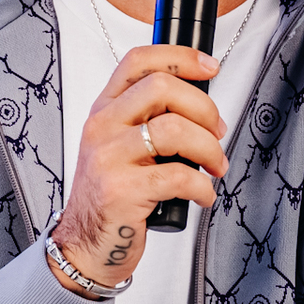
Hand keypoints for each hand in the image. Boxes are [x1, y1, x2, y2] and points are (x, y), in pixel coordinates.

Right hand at [49, 45, 227, 295]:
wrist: (85, 245)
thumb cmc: (113, 195)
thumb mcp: (120, 147)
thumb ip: (148, 120)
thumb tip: (202, 109)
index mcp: (104, 110)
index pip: (138, 62)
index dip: (181, 57)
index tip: (211, 68)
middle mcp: (102, 127)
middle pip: (162, 88)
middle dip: (204, 108)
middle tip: (217, 132)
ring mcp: (109, 158)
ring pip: (175, 130)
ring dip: (210, 149)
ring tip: (215, 167)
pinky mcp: (122, 191)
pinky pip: (179, 175)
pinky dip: (203, 186)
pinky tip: (203, 194)